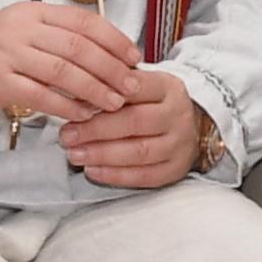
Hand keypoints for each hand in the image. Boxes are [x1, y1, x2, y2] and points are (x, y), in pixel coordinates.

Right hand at [0, 0, 141, 121]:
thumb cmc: (2, 50)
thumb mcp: (31, 30)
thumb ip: (65, 36)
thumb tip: (115, 54)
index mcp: (35, 12)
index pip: (83, 21)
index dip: (114, 39)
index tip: (135, 57)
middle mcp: (21, 29)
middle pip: (77, 47)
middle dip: (110, 68)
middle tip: (131, 86)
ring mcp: (7, 55)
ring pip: (61, 71)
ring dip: (94, 89)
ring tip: (114, 103)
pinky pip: (40, 96)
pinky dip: (67, 106)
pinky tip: (84, 115)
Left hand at [60, 63, 205, 190]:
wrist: (194, 128)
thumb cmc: (154, 105)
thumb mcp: (140, 85)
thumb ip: (112, 86)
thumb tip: (73, 93)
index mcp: (167, 87)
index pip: (134, 88)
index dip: (102, 97)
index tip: (74, 104)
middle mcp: (177, 115)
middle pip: (135, 121)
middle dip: (96, 130)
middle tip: (67, 135)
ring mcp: (179, 144)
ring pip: (139, 151)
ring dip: (102, 155)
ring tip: (75, 155)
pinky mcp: (176, 169)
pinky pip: (144, 176)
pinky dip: (115, 175)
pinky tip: (93, 171)